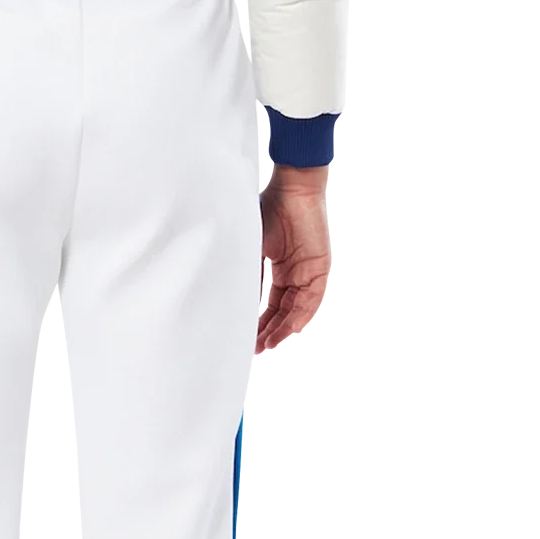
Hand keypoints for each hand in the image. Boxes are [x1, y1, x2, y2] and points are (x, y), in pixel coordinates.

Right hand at [258, 165, 330, 356]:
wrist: (290, 189)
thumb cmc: (266, 210)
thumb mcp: (248, 247)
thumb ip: (242, 271)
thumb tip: (220, 295)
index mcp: (276, 268)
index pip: (268, 302)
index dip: (258, 322)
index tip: (246, 339)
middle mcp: (293, 273)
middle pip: (282, 311)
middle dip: (268, 331)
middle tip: (254, 349)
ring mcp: (307, 272)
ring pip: (295, 310)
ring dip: (281, 329)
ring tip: (266, 346)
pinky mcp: (319, 269)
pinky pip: (309, 301)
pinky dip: (295, 318)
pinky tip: (283, 332)